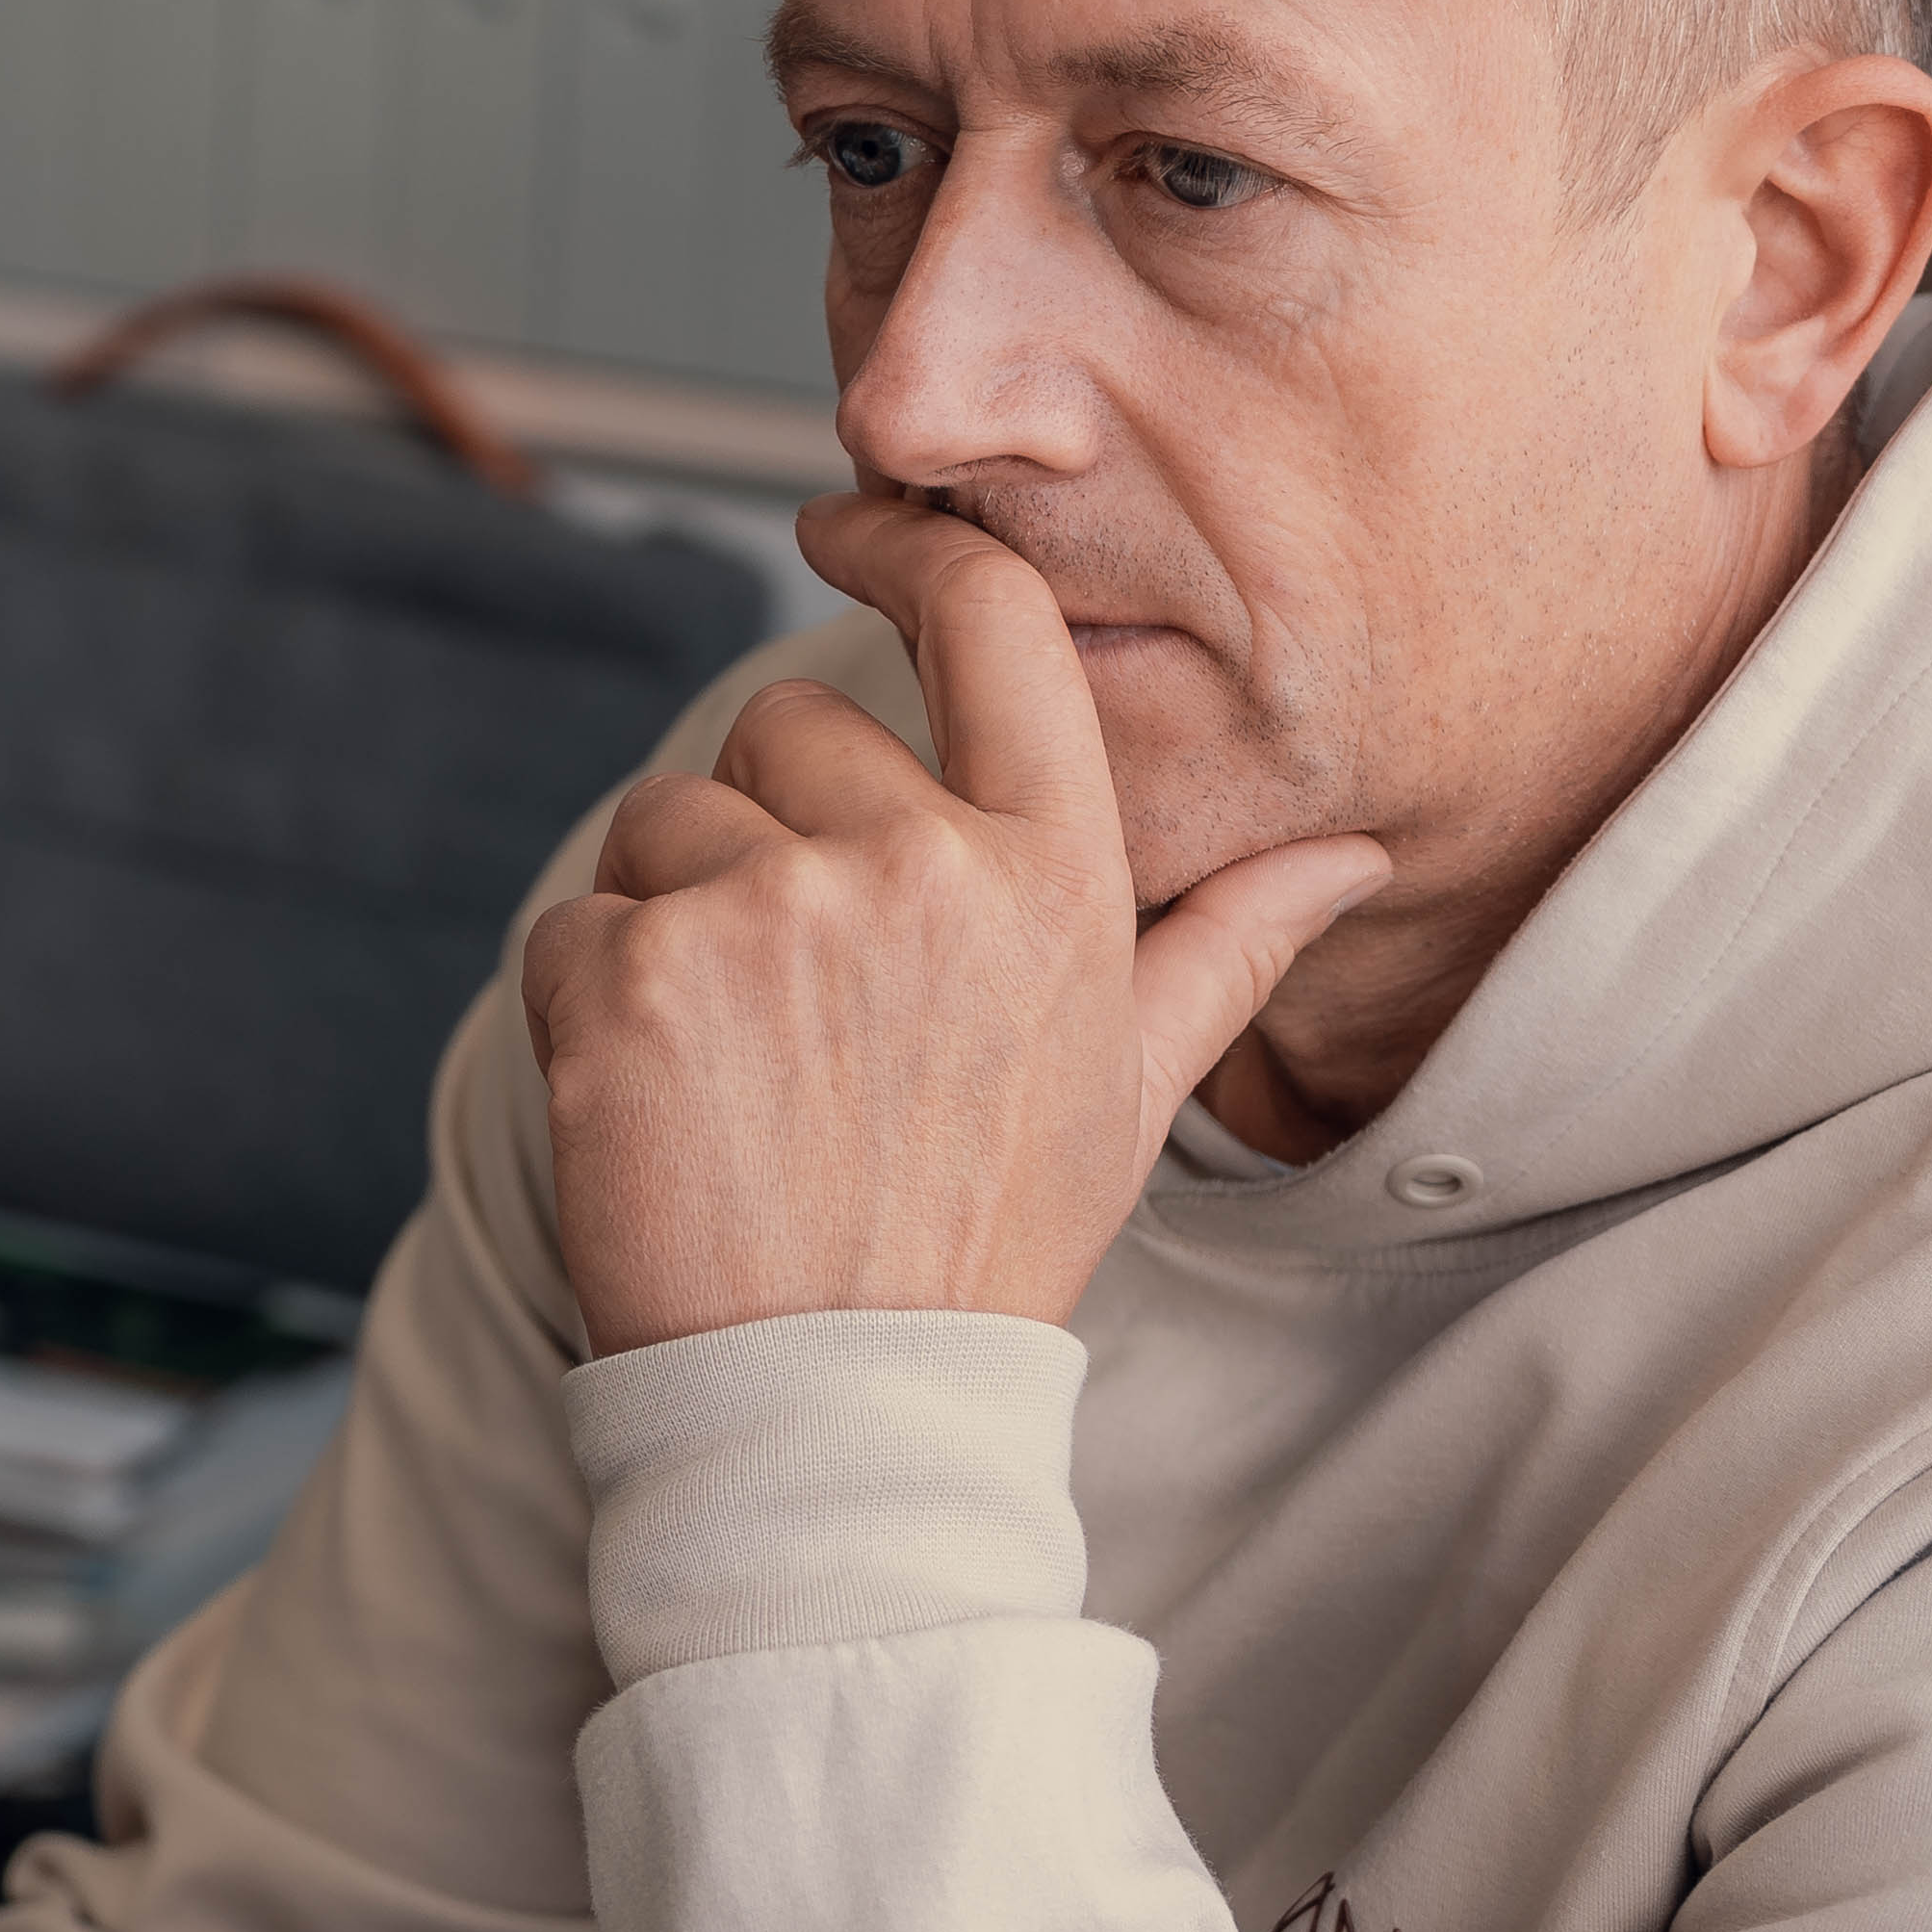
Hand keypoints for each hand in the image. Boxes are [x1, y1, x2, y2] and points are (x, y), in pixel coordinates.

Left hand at [519, 493, 1387, 1354]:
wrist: (835, 1406)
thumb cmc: (985, 1235)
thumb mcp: (1134, 1085)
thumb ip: (1231, 943)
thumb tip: (1352, 852)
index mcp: (1052, 872)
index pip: (990, 622)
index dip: (906, 547)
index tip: (845, 526)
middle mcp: (915, 866)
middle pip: (785, 724)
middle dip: (773, 830)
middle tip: (809, 1001)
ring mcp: (764, 913)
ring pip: (665, 817)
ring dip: (674, 918)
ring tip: (742, 1065)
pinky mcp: (628, 974)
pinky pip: (579, 919)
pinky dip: (595, 1001)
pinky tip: (666, 1104)